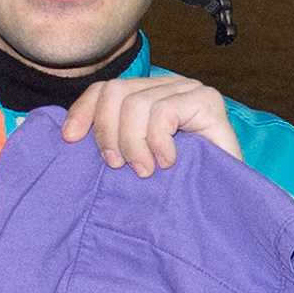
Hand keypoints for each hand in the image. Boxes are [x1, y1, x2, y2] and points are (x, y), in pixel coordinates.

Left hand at [61, 73, 241, 176]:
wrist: (224, 205)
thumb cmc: (179, 188)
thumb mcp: (135, 161)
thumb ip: (113, 142)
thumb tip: (69, 134)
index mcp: (148, 96)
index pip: (105, 89)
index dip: (83, 110)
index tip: (70, 139)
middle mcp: (168, 86)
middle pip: (115, 92)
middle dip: (108, 132)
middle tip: (118, 166)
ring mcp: (189, 90)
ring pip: (136, 103)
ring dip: (134, 144)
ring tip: (145, 171)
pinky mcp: (207, 101)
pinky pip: (163, 112)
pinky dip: (158, 142)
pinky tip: (168, 162)